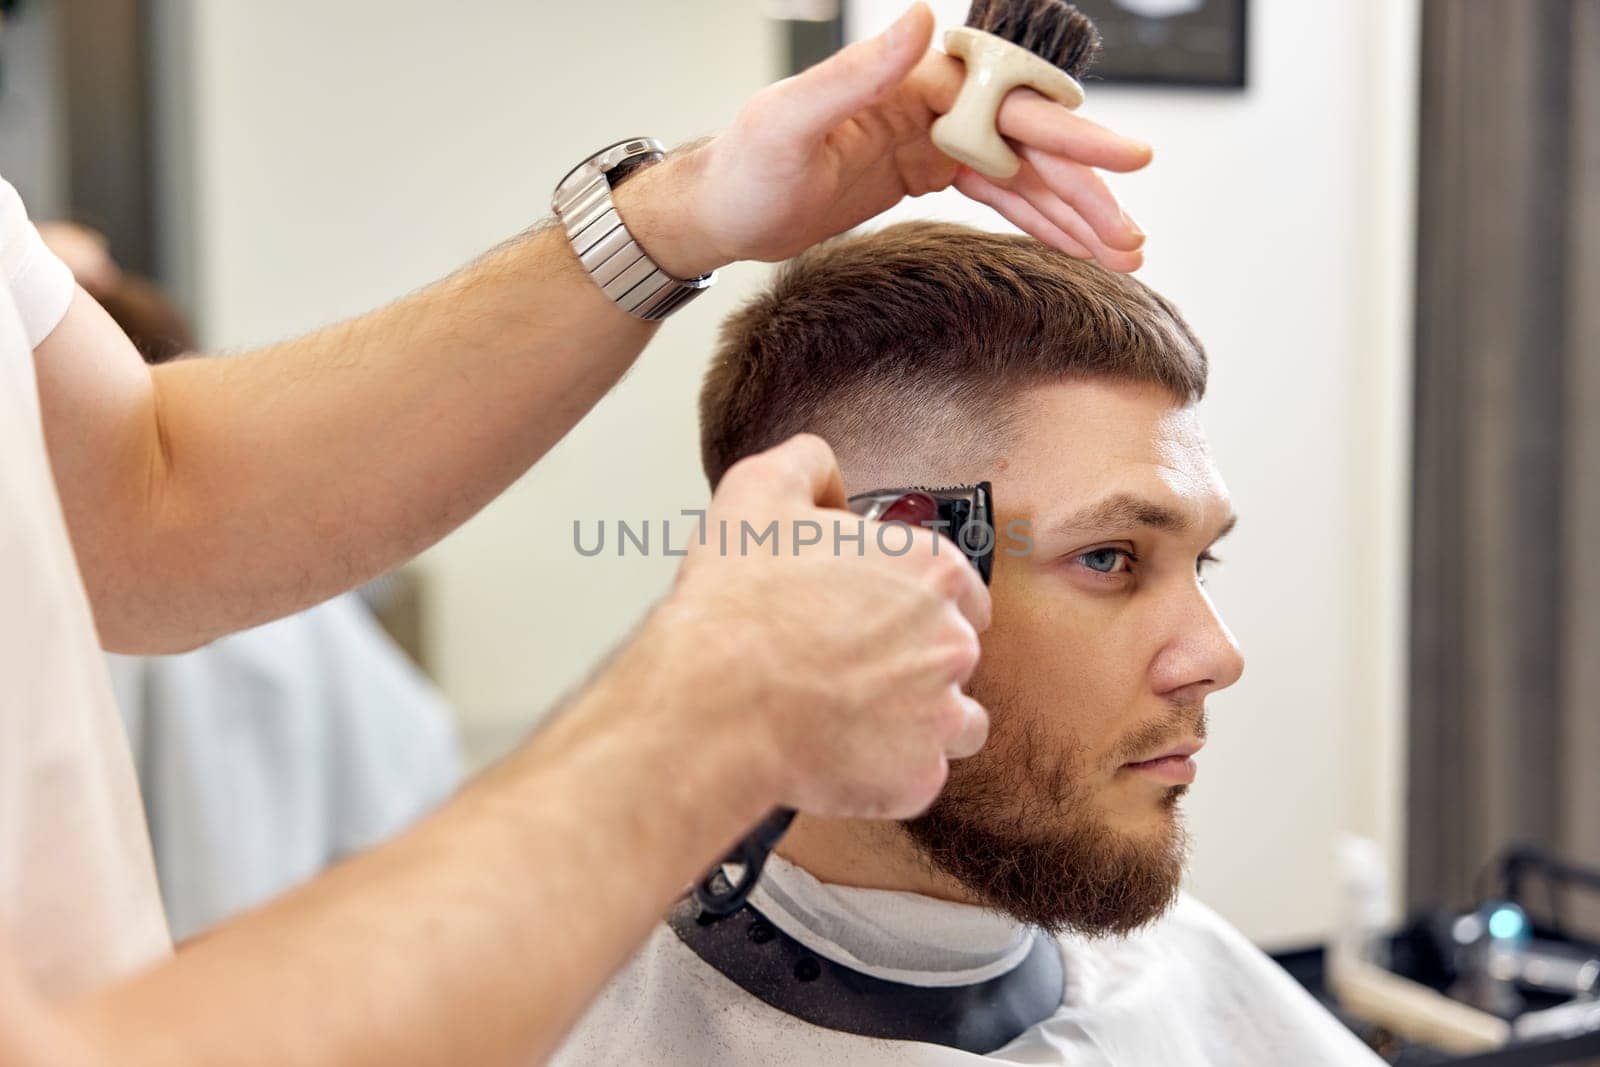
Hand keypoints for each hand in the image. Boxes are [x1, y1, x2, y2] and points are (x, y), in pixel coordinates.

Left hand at [620, 2, 1150, 278]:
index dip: (1068, 134)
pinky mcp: (924, 173)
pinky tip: (1073, 249)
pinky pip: (994, 196)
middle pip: (1027, 143)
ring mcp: (931, 139)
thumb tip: (920, 18)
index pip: (1006, 105)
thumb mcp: (789, 121)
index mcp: (910, 81)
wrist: (720, 212)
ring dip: (1070, 214)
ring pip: (1020, 175)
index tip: (1123, 158)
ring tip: (1121, 256)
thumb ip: (855, 72)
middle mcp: (929, 103)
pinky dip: (1034, 221)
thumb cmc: (743, 166)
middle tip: (1130, 237)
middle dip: (1084, 189)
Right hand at [655, 434, 990, 820]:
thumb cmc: (735, 608)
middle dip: (912, 658)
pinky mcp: (918, 776)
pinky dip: (886, 771)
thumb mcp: (757, 490)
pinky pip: (919, 776)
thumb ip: (808, 463)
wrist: (713, 704)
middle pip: (955, 650)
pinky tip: (839, 753)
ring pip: (954, 719)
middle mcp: (952, 640)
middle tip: (848, 665)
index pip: (954, 583)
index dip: (908, 597)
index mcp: (930, 568)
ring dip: (916, 718)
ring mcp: (941, 714)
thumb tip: (828, 477)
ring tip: (853, 716)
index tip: (870, 613)